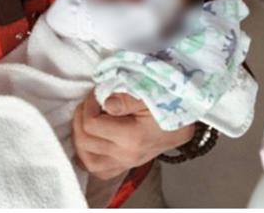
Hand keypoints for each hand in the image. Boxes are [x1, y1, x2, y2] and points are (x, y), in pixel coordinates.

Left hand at [72, 92, 194, 179]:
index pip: (91, 125)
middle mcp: (126, 155)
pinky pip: (99, 169)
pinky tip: (90, 140)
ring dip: (80, 139)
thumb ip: (126, 98)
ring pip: (87, 160)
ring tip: (85, 120)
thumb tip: (106, 102)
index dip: (88, 105)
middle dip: (80, 118)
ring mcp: (125, 163)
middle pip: (85, 142)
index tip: (97, 94)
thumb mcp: (150, 94)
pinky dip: (89, 156)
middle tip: (90, 103)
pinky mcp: (125, 165)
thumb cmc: (169, 106)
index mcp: (132, 137)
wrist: (183, 125)